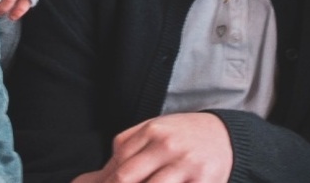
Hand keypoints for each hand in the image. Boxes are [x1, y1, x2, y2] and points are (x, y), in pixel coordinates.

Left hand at [98, 111, 232, 182]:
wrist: (226, 135)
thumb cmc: (182, 137)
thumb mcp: (154, 134)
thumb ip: (123, 153)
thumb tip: (82, 181)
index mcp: (151, 131)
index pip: (117, 162)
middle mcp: (166, 145)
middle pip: (127, 176)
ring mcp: (185, 163)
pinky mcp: (204, 180)